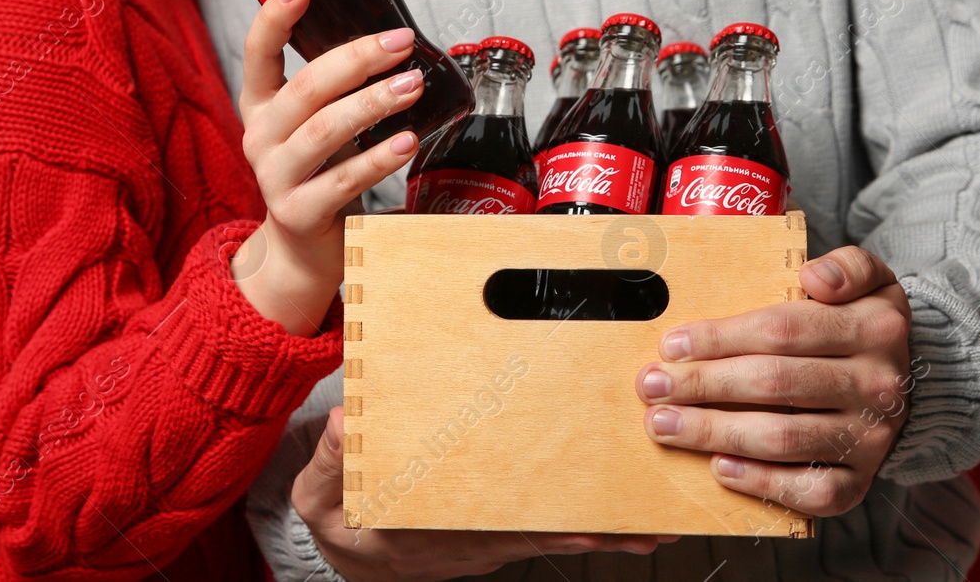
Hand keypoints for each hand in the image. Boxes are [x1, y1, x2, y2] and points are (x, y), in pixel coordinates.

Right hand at [232, 0, 425, 333]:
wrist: (303, 248)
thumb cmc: (320, 172)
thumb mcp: (314, 123)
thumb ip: (334, 88)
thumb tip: (391, 39)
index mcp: (260, 105)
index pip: (256, 52)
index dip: (275, 16)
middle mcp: (260, 137)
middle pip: (304, 87)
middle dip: (357, 58)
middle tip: (401, 42)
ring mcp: (275, 177)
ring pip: (323, 130)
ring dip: (373, 103)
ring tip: (412, 86)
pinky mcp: (299, 213)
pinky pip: (342, 180)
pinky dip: (378, 159)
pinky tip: (406, 142)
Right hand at [293, 407, 674, 581]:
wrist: (343, 556)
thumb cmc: (340, 522)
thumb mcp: (321, 500)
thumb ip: (332, 464)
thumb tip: (343, 423)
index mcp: (442, 529)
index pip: (507, 527)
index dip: (554, 525)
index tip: (594, 522)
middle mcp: (477, 536)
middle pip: (550, 531)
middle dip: (605, 529)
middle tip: (658, 520)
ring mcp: (489, 535)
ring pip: (555, 528)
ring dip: (605, 526)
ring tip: (658, 518)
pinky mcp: (493, 529)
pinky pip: (543, 523)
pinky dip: (582, 521)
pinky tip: (617, 516)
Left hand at [635, 246, 914, 516]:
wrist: (916, 384)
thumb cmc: (864, 326)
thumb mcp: (871, 279)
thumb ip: (847, 266)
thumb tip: (814, 278)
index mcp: (875, 329)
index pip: (782, 331)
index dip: (719, 338)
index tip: (671, 345)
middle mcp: (878, 385)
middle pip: (774, 384)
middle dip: (702, 385)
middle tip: (652, 386)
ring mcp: (871, 439)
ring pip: (783, 438)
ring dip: (714, 433)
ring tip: (665, 425)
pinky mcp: (862, 481)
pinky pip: (809, 491)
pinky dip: (761, 481)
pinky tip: (720, 467)